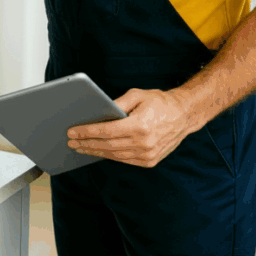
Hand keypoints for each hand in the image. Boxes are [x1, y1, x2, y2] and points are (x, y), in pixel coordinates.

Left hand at [67, 88, 193, 166]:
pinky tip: (98, 151)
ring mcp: (148, 155)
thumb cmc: (159, 102)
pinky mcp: (150, 161)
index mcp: (140, 125)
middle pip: (107, 145)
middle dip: (86, 143)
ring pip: (114, 155)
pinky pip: (124, 160)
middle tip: (70, 141)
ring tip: (80, 147)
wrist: (184, 116)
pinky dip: (110, 155)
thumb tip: (98, 111)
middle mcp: (144, 143)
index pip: (107, 131)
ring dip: (95, 152)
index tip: (72, 131)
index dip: (87, 132)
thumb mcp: (137, 95)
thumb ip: (117, 103)